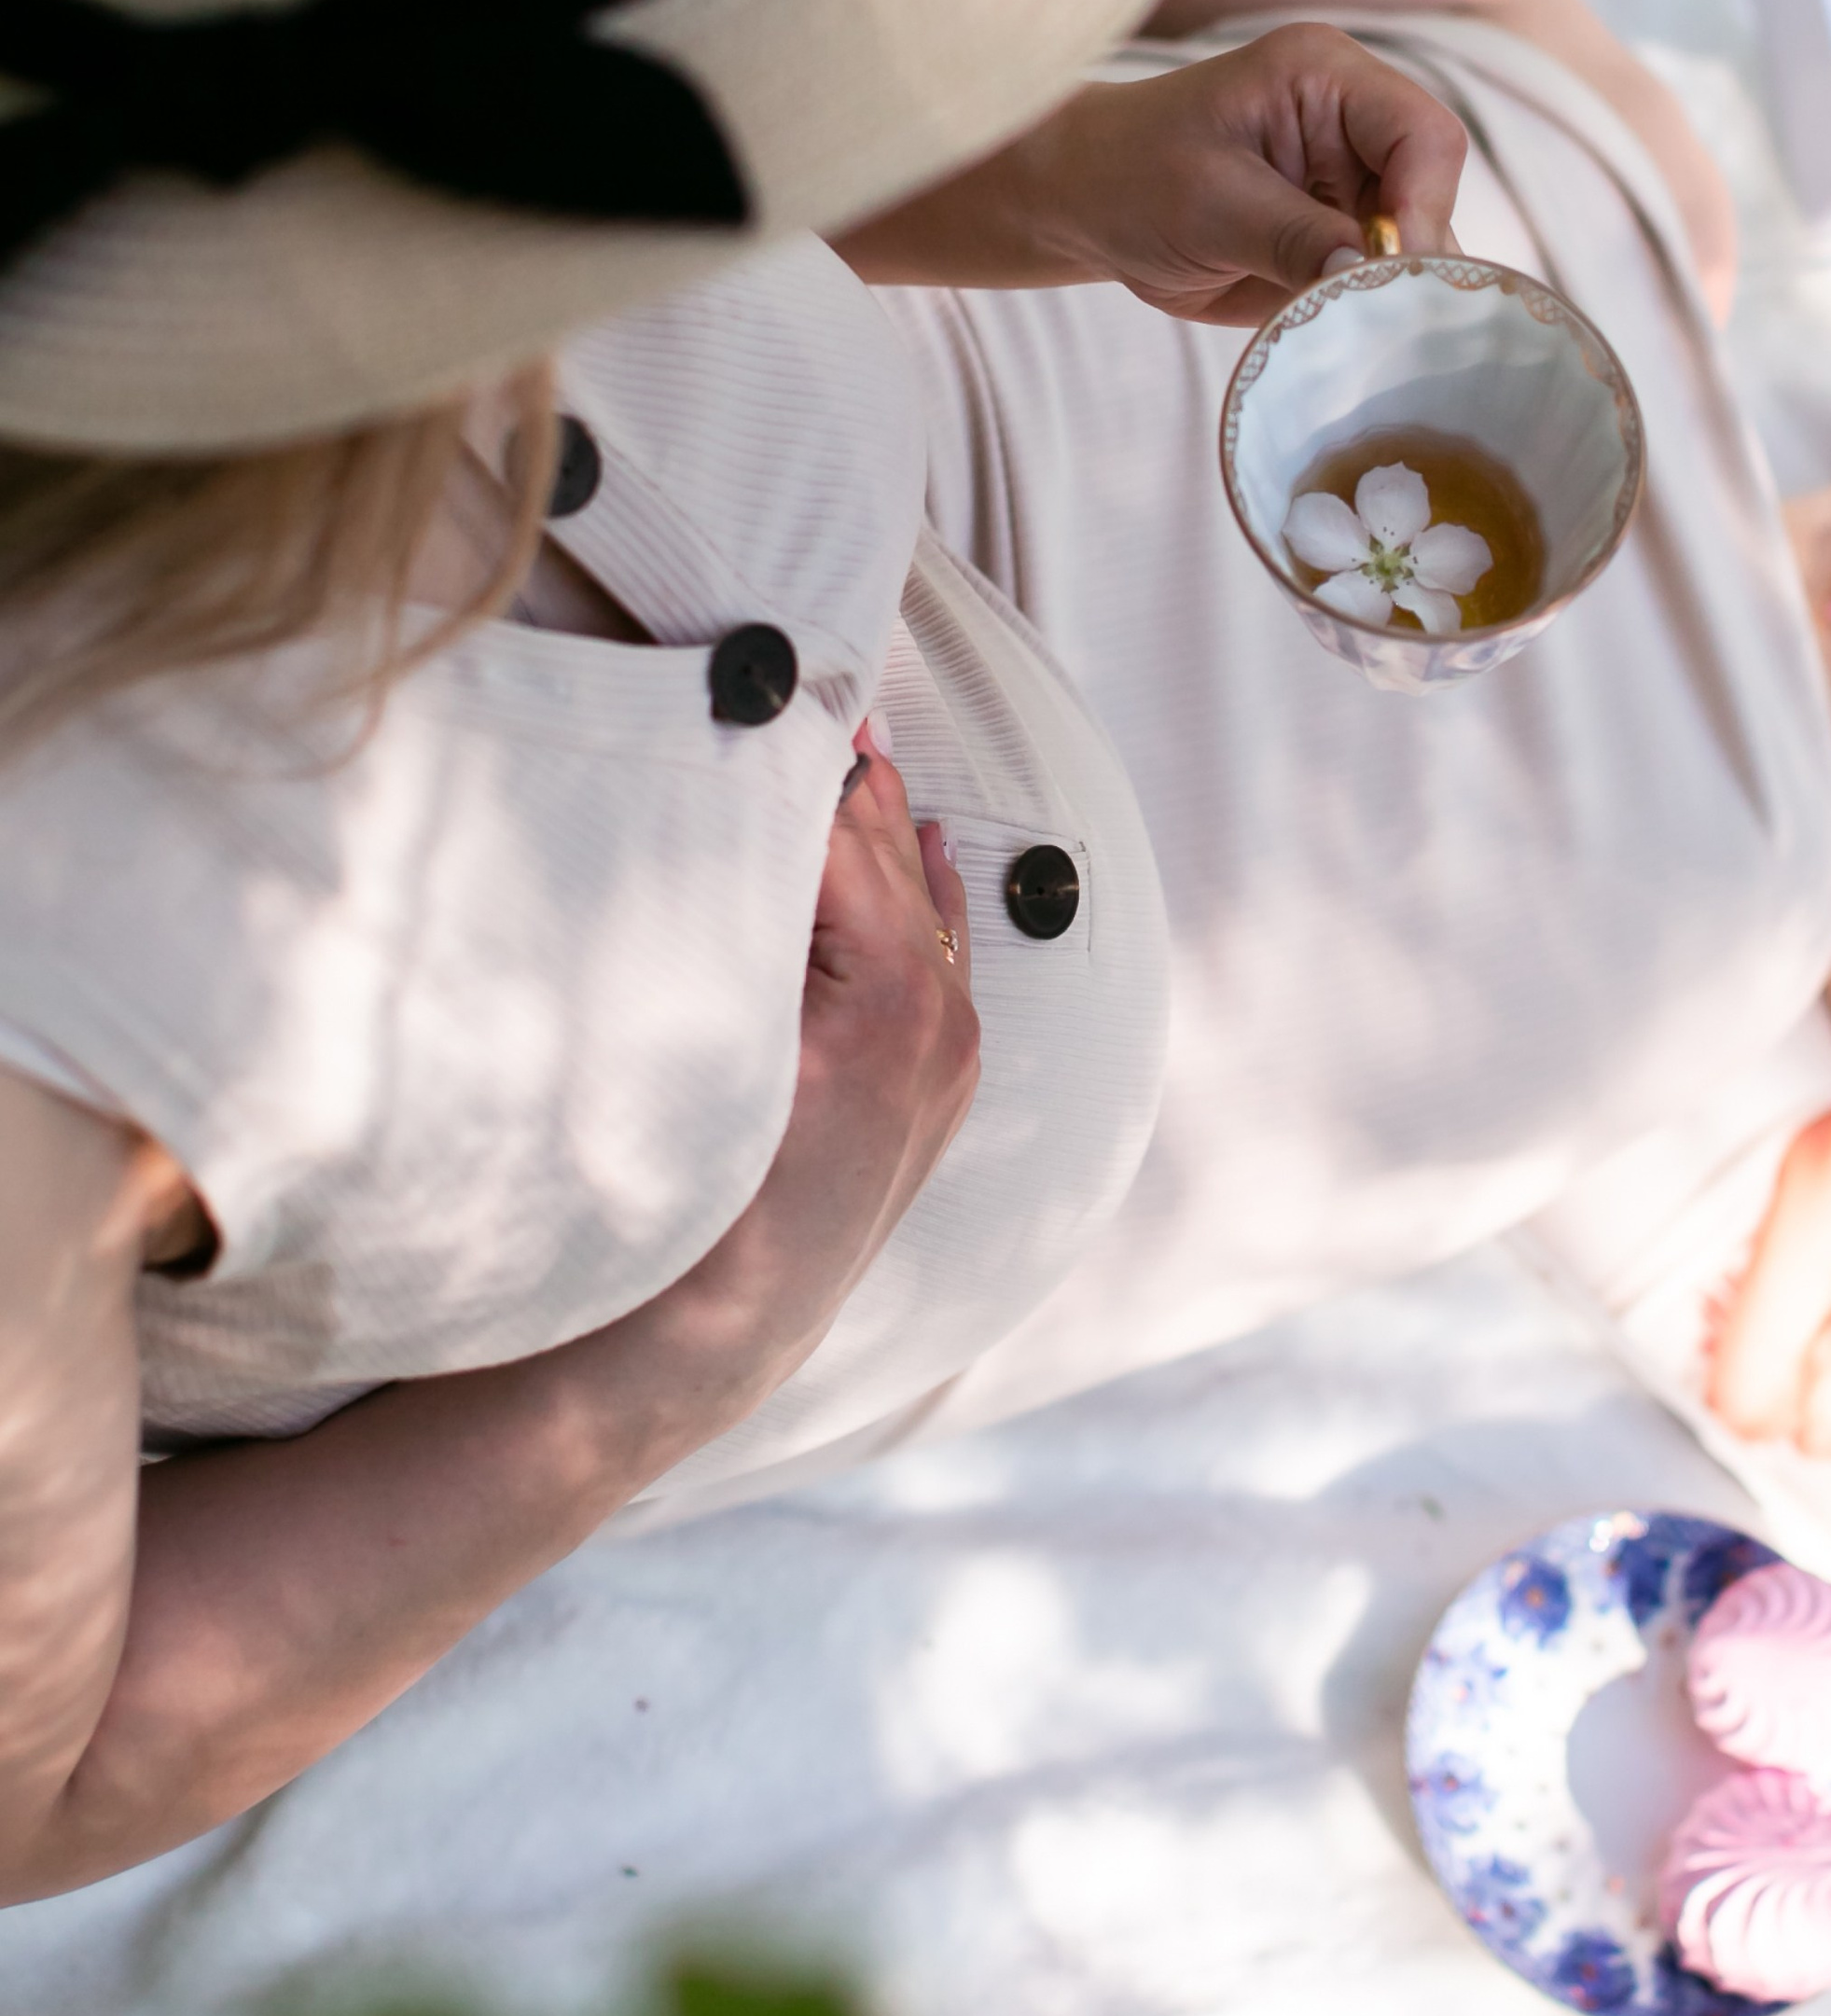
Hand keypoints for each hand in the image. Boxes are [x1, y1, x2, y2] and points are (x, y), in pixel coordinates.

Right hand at [657, 742, 979, 1385]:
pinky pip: (946, 956)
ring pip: (923, 905)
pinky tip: (928, 840)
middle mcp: (943, 1024)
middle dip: (851, 784)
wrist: (721, 1323)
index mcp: (892, 1002)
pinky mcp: (946, 1081)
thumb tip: (742, 816)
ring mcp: (953, 1057)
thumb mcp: (702, 1039)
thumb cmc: (692, 1185)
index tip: (781, 693)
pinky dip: (929, 893)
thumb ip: (737, 927)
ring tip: (860, 745)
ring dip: (885, 830)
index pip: (844, 842)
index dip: (805, 767)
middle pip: (891, 863)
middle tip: (820, 692)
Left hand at [1018, 23, 1469, 326]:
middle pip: (1432, 195)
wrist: (1085, 205)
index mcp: (1326, 77)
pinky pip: (1381, 279)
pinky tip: (1346, 334)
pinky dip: (1372, 312)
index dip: (1424, 207)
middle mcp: (1354, 123)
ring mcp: (1351, 180)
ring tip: (1354, 330)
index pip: (1423, 135)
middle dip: (1411, 260)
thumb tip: (1369, 277)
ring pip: (1416, 246)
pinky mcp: (1339, 232)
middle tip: (1379, 320)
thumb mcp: (1209, 206)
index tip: (1391, 275)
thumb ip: (1294, 238)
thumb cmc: (1131, 175)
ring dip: (1393, 294)